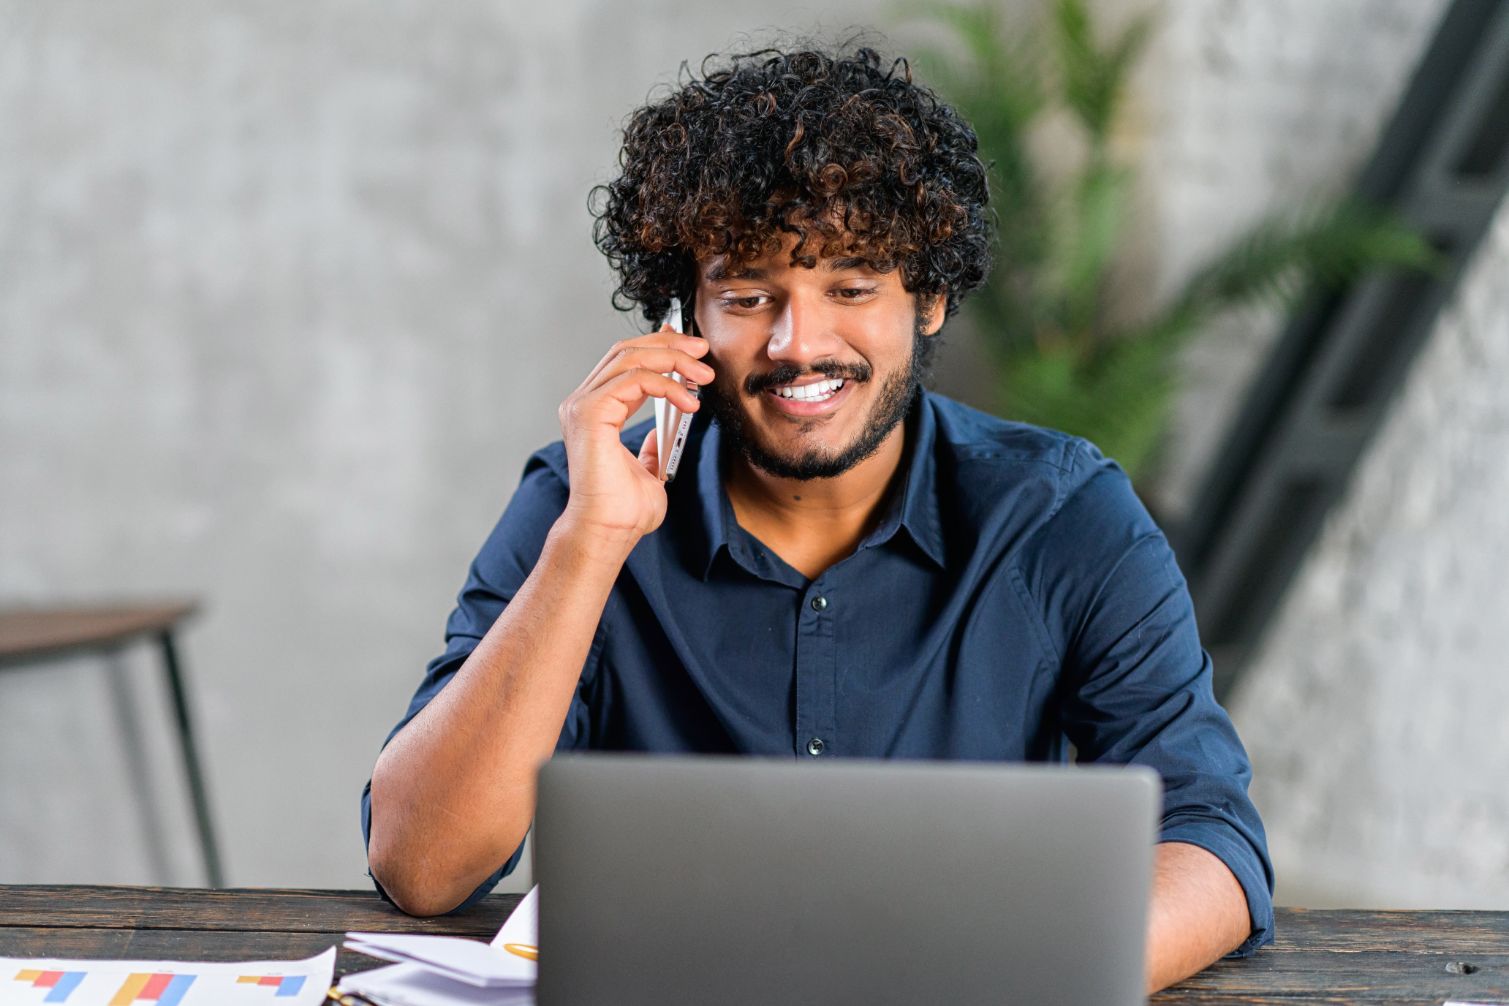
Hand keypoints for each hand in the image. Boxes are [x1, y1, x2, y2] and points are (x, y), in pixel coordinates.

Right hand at [556, 326, 713, 542]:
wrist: (609, 531)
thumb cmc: (623, 510)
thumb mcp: (648, 470)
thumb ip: (651, 448)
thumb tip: (660, 434)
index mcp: (594, 411)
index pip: (624, 361)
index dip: (659, 346)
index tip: (692, 349)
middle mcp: (583, 403)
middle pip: (626, 350)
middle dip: (669, 345)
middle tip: (703, 351)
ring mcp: (583, 405)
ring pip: (630, 358)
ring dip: (674, 360)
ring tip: (704, 376)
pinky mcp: (590, 412)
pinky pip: (634, 380)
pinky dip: (667, 385)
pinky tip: (689, 403)